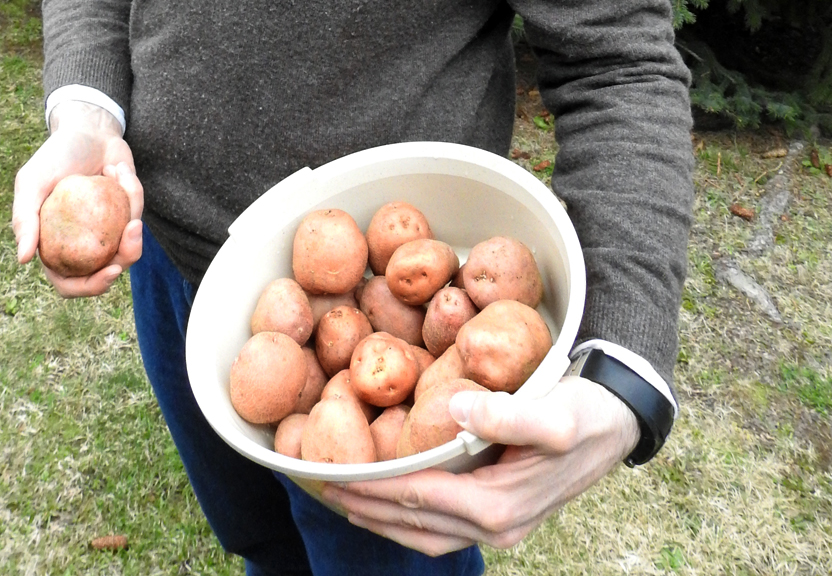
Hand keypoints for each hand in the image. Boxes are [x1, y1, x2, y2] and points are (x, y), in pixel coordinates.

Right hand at [12, 101, 143, 297]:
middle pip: (107, 272)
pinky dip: (132, 191)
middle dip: (125, 258)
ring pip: (129, 248)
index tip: (110, 272)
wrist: (87, 131)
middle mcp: (82, 245)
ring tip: (124, 179)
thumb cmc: (55, 156)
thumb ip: (24, 219)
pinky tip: (119, 170)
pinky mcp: (128, 216)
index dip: (89, 287)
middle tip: (133, 234)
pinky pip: (137, 215)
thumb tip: (23, 260)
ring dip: (132, 216)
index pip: (70, 283)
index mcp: (55, 246)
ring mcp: (107, 233)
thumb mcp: (32, 182)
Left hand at [320, 376, 638, 555]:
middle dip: (367, 509)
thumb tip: (452, 408)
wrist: (619, 424)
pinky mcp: (502, 516)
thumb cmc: (584, 414)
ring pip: (426, 534)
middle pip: (413, 524)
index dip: (373, 489)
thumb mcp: (553, 413)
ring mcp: (500, 527)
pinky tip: (395, 502)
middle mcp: (495, 527)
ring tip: (348, 501)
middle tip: (324, 490)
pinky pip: (443, 527)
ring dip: (384, 521)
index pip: (417, 499)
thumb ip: (506, 415)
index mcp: (498, 506)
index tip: (335, 477)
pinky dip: (410, 518)